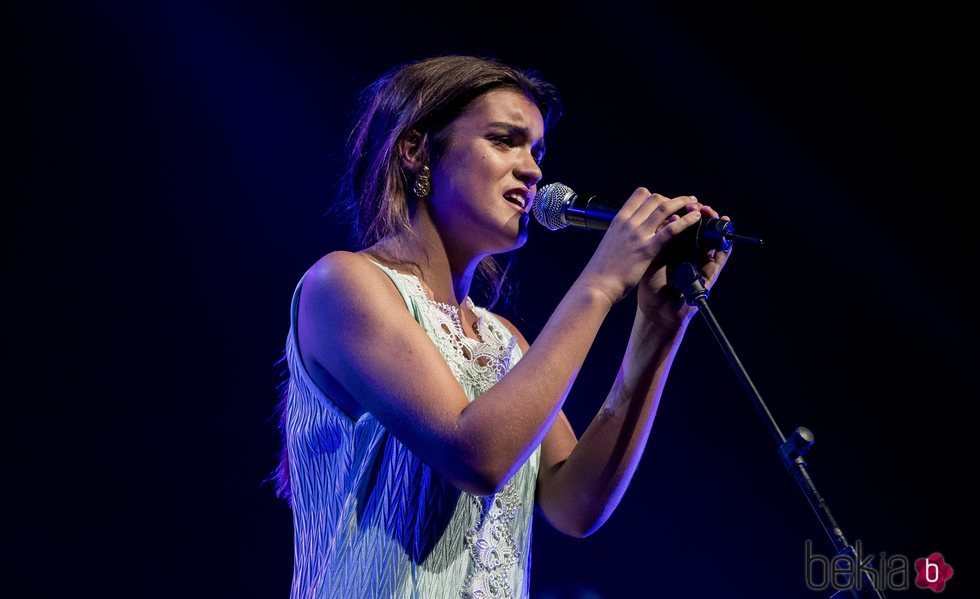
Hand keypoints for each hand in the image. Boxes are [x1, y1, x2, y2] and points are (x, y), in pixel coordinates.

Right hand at [574, 188, 706, 306]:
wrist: (596, 286)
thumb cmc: (601, 271)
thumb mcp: (610, 244)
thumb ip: (621, 235)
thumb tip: (629, 234)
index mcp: (618, 220)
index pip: (639, 195)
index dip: (655, 196)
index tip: (665, 204)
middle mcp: (628, 223)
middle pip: (655, 198)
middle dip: (672, 199)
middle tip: (684, 204)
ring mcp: (638, 235)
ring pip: (665, 208)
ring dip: (683, 203)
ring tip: (695, 204)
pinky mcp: (647, 249)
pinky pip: (671, 229)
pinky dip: (686, 220)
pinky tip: (696, 218)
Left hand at [636, 199, 731, 327]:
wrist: (657, 310)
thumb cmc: (651, 285)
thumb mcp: (651, 257)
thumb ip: (658, 239)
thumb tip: (665, 217)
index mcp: (674, 247)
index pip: (683, 224)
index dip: (684, 212)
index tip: (683, 203)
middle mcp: (689, 253)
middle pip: (700, 229)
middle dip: (701, 214)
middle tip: (697, 205)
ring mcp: (700, 262)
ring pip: (713, 239)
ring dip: (715, 225)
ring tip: (712, 213)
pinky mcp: (710, 273)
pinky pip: (722, 257)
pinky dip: (726, 244)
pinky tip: (726, 232)